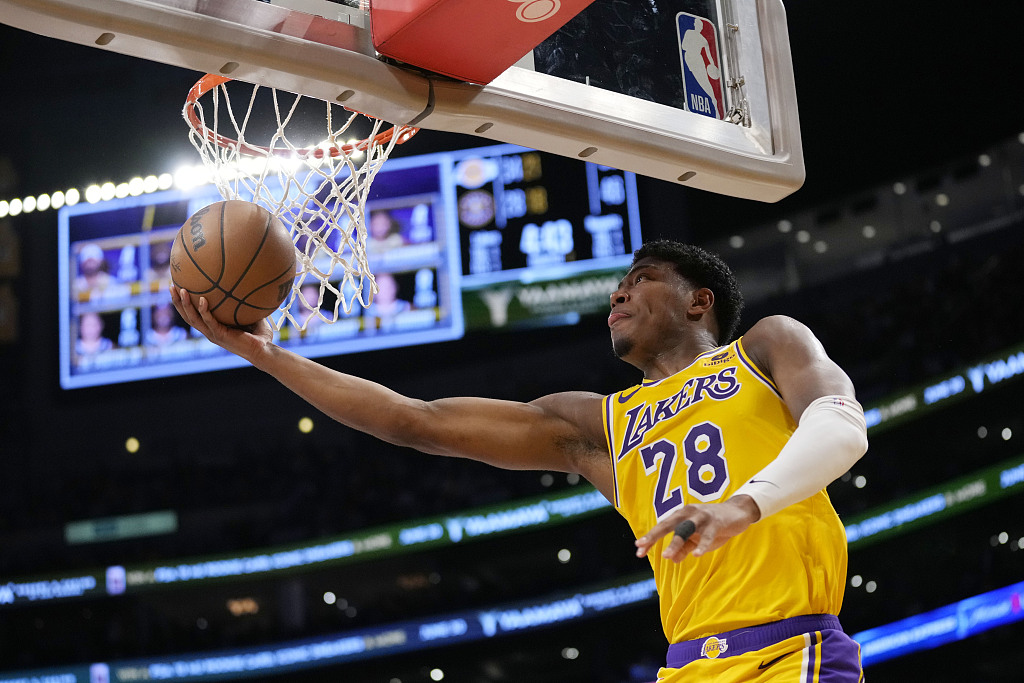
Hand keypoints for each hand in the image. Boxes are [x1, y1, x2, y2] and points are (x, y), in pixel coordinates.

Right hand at [170, 285, 273, 362]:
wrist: (264, 350)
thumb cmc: (259, 334)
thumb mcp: (249, 314)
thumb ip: (243, 302)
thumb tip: (247, 282)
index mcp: (212, 327)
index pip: (192, 315)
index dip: (183, 304)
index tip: (177, 288)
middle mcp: (209, 331)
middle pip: (187, 316)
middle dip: (177, 302)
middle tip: (171, 286)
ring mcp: (214, 334)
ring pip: (193, 319)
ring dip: (185, 305)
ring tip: (181, 290)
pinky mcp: (221, 336)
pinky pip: (210, 321)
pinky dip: (204, 311)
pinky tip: (202, 299)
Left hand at [634, 495, 760, 561]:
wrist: (737, 513)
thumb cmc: (713, 526)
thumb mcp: (696, 539)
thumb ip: (684, 547)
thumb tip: (672, 559)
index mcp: (681, 516)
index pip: (662, 527)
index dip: (650, 538)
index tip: (638, 550)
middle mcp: (688, 513)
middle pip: (668, 524)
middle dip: (654, 535)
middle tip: (641, 547)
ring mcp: (702, 517)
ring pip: (686, 530)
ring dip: (675, 543)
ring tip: (665, 556)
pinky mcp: (716, 522)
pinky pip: (707, 536)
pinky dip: (702, 545)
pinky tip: (696, 555)